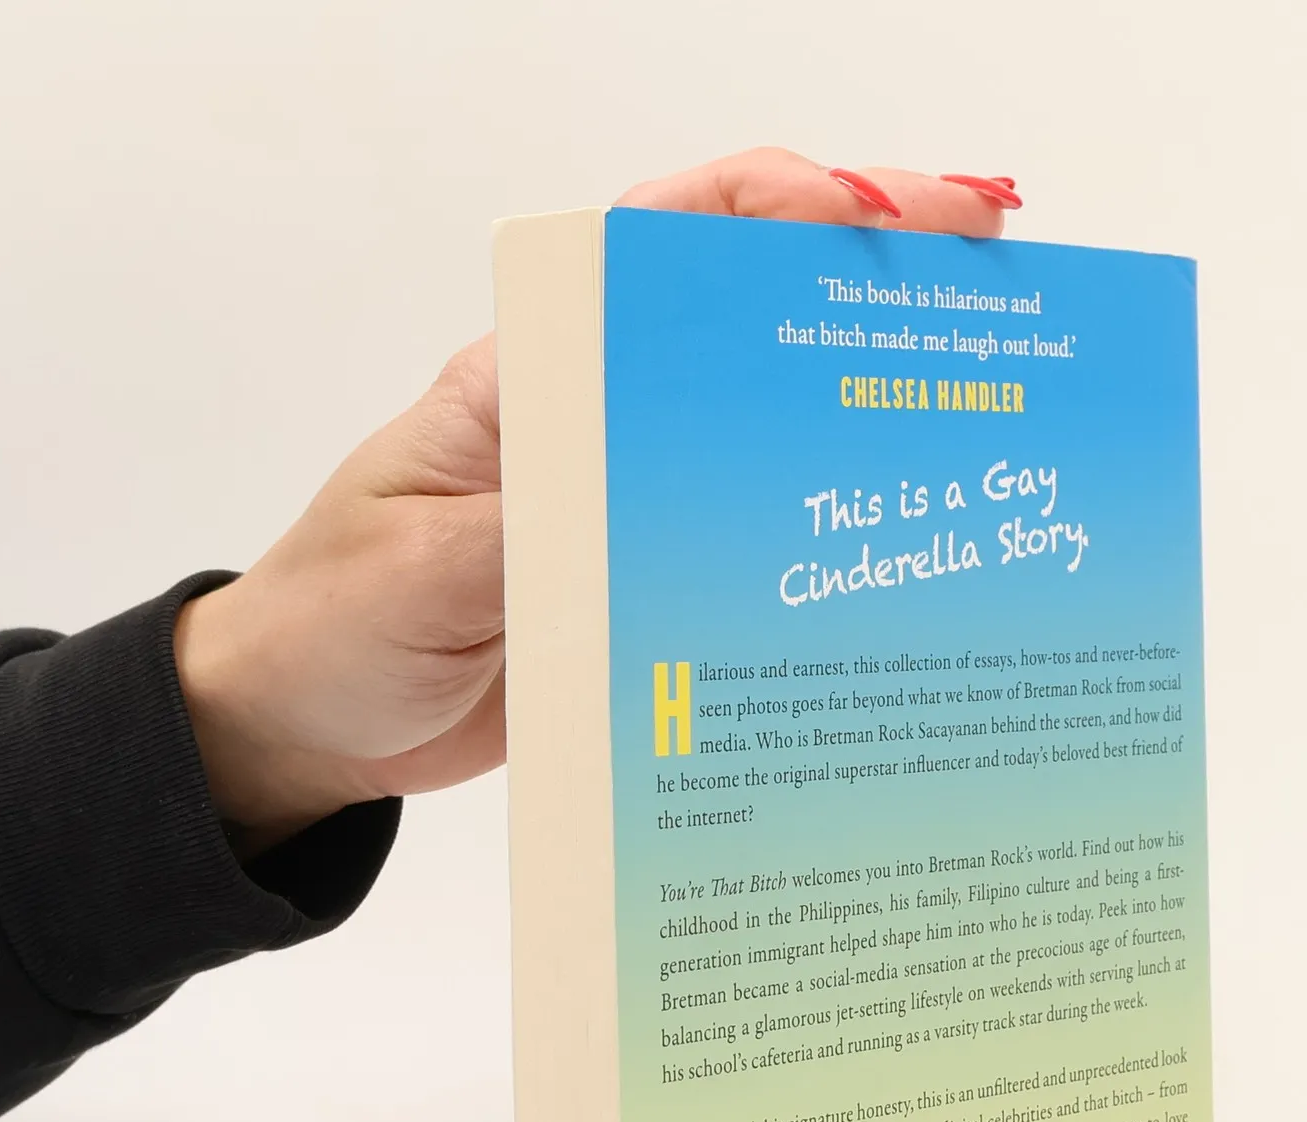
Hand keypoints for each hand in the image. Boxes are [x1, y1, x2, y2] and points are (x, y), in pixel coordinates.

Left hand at [174, 150, 1019, 852]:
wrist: (309, 728)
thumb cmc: (332, 625)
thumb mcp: (414, 574)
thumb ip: (520, 533)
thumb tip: (633, 503)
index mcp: (530, 382)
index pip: (661, 251)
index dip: (779, 209)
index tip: (887, 212)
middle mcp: (593, 425)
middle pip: (744, 326)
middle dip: (867, 287)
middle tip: (997, 287)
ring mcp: (627, 507)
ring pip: (761, 431)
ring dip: (865, 410)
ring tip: (986, 404)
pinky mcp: (645, 588)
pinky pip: (743, 542)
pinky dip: (823, 536)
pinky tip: (899, 554)